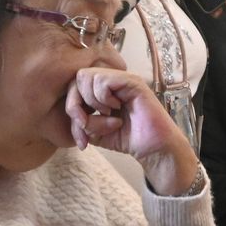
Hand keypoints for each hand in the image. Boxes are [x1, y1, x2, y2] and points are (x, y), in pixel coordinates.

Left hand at [66, 67, 198, 193]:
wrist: (153, 149)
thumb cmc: (129, 139)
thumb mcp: (95, 132)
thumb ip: (80, 121)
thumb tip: (72, 114)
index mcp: (103, 90)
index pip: (74, 86)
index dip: (72, 108)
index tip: (82, 136)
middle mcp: (112, 81)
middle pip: (77, 78)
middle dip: (75, 105)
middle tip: (88, 125)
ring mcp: (122, 79)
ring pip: (86, 77)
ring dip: (92, 104)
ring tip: (109, 119)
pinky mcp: (132, 82)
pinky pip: (102, 81)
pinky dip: (103, 99)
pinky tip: (117, 110)